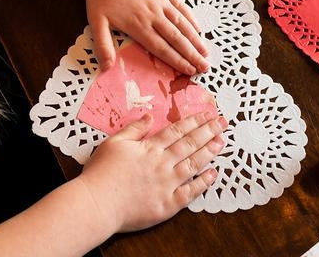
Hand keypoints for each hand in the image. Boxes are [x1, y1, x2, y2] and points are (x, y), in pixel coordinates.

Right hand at [79, 111, 226, 232]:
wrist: (96, 204)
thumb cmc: (101, 173)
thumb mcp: (114, 143)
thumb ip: (134, 129)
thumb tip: (149, 116)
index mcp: (150, 148)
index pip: (177, 130)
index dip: (195, 121)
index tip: (208, 114)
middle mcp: (162, 163)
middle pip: (190, 143)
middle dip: (208, 131)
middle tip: (223, 123)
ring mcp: (167, 184)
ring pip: (194, 164)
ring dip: (209, 152)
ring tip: (222, 142)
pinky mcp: (168, 205)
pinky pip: (190, 192)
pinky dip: (203, 183)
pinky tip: (213, 174)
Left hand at [85, 0, 208, 74]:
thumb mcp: (96, 22)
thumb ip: (103, 45)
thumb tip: (107, 68)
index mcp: (138, 25)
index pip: (161, 48)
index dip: (177, 60)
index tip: (189, 71)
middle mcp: (152, 15)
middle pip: (176, 38)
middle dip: (191, 54)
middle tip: (204, 67)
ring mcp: (160, 1)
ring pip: (181, 23)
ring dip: (195, 38)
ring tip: (206, 52)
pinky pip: (180, 5)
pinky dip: (190, 18)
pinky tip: (198, 28)